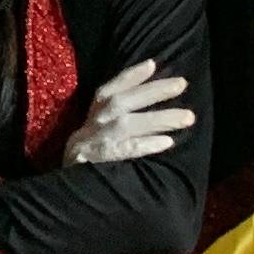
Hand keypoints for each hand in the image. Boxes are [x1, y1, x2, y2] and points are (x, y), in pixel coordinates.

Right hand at [62, 58, 194, 173]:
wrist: (66, 190)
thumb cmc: (92, 156)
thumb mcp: (98, 130)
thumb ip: (118, 114)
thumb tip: (151, 94)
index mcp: (92, 114)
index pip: (109, 89)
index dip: (130, 76)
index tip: (152, 64)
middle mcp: (92, 124)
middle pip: (121, 101)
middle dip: (153, 91)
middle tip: (182, 84)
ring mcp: (94, 142)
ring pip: (126, 124)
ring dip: (158, 118)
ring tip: (187, 117)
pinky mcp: (98, 162)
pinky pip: (124, 150)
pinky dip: (145, 145)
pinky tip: (166, 142)